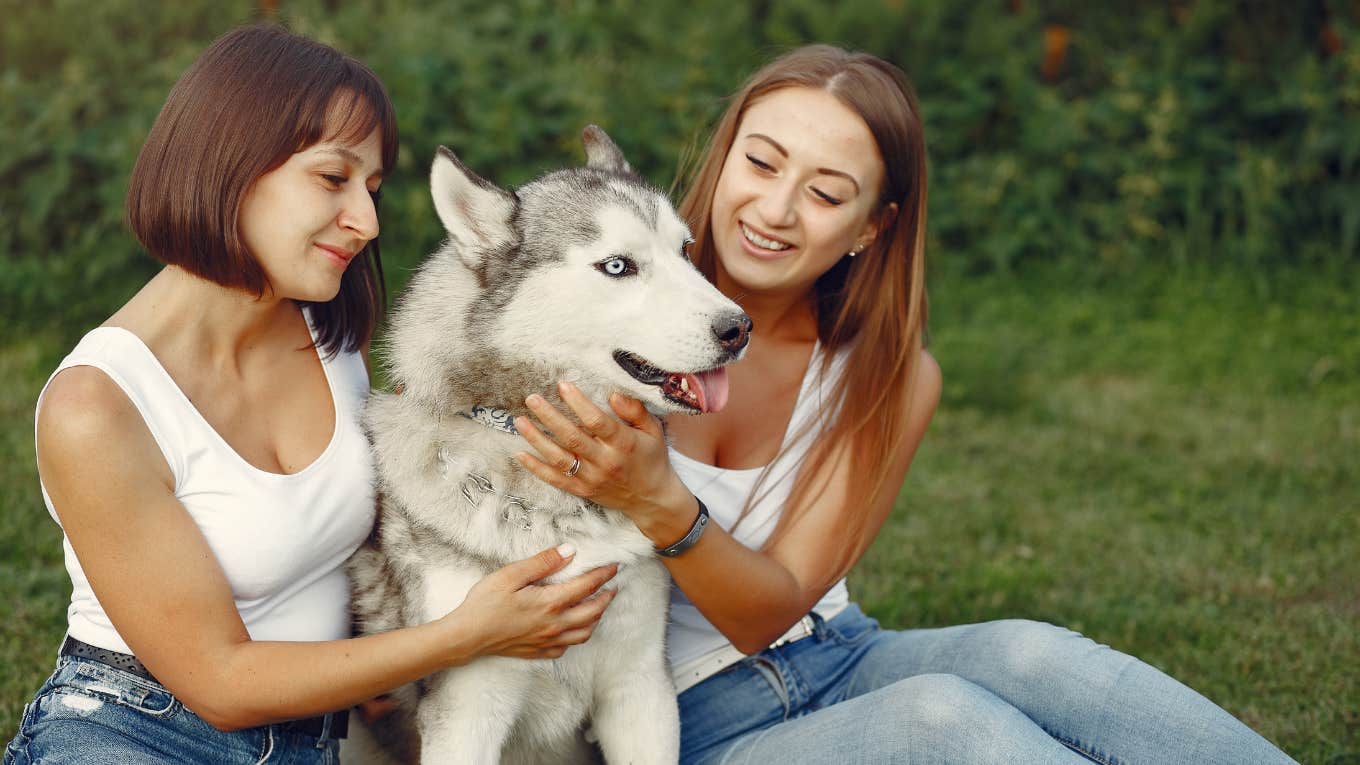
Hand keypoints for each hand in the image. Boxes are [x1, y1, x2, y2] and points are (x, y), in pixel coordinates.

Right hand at [445, 545, 617, 660]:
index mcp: (550, 603)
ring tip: (600, 606)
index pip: (586, 586)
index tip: (613, 566)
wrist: (467, 636)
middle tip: (613, 586)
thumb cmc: (485, 604)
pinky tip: (574, 629)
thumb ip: (543, 563)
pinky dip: (577, 637)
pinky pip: (567, 647)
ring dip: (597, 618)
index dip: (603, 574)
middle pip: (593, 612)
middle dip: (607, 597)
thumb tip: (569, 551)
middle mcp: (554, 625)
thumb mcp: (511, 575)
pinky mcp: (538, 652)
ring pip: (584, 633)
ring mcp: (547, 641)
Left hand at [513, 382, 694, 541]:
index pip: (597, 421)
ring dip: (537, 439)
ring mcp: (592, 478)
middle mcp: (605, 461)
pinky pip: (555, 480)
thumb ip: (634, 410)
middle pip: (572, 437)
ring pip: (559, 459)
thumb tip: (613, 394)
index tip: (562, 385)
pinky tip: (520, 453)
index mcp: (623, 443)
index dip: (578, 402)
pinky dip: (536, 468)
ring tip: (520, 421)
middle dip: (549, 416)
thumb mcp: (652, 430)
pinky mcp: (582, 491)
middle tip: (532, 399)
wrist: (652, 499)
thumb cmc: (652, 458)